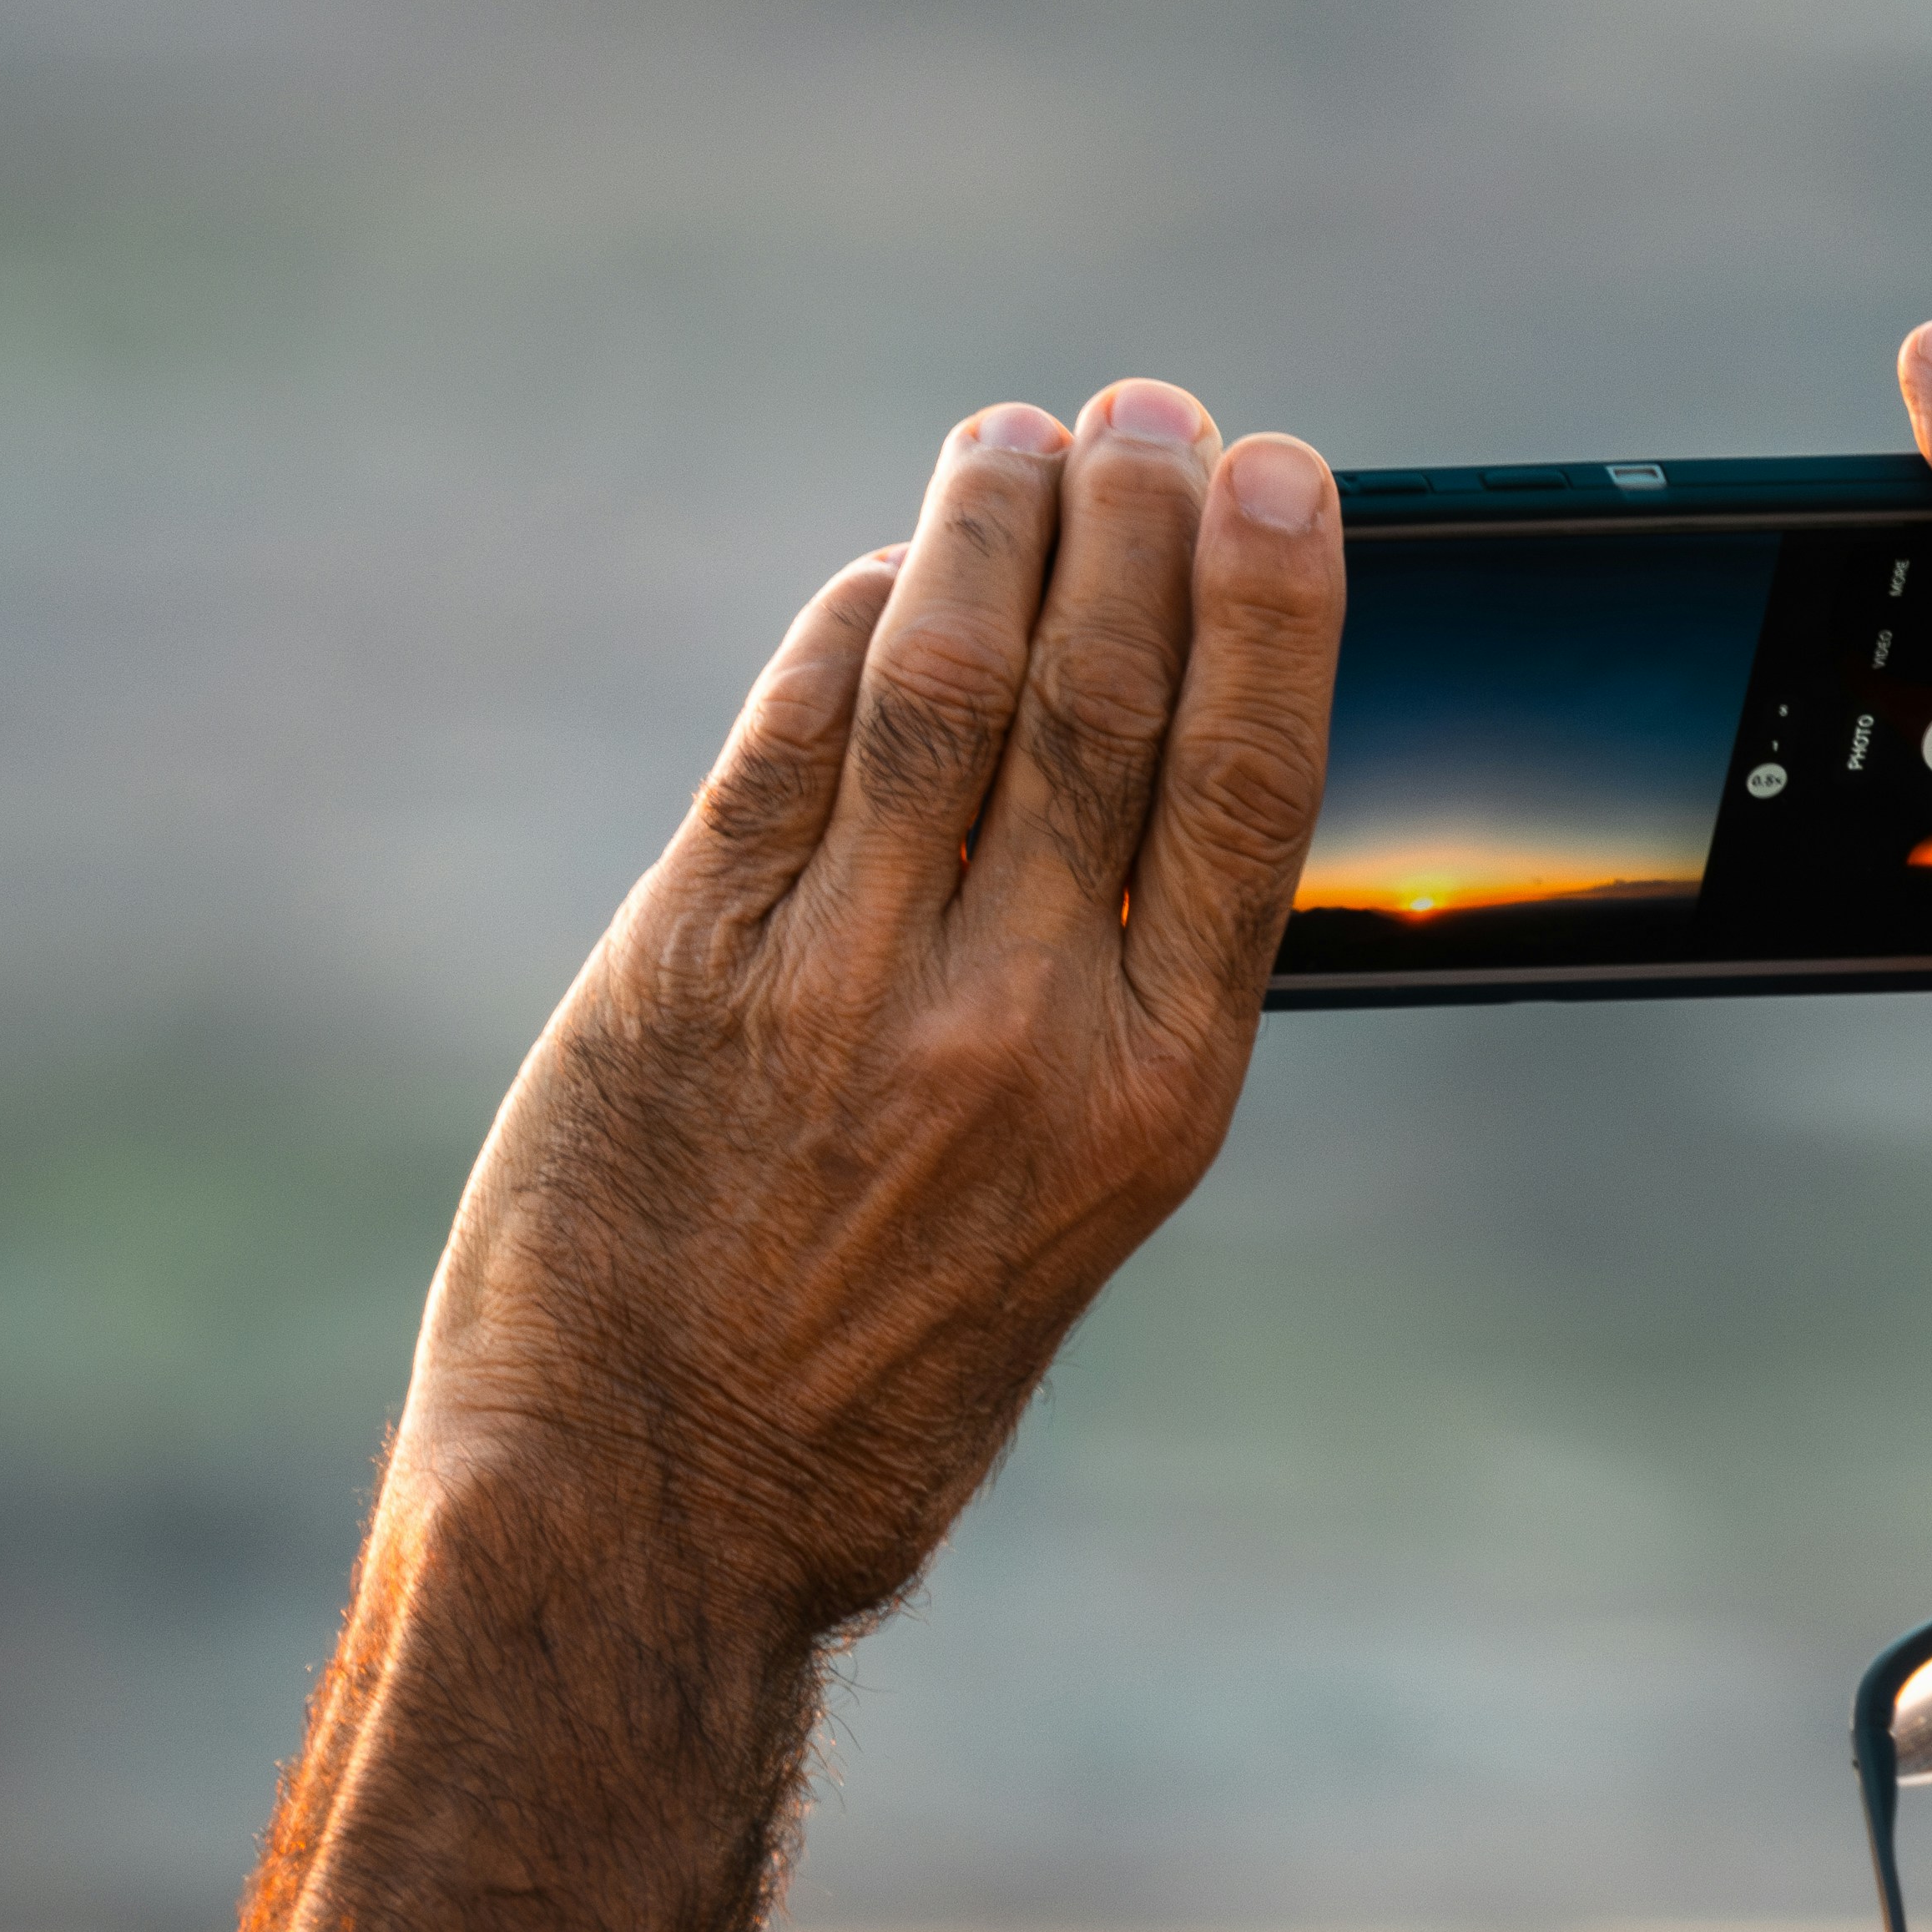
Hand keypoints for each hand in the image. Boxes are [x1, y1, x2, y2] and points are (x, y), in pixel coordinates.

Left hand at [398, 380, 1342, 1636]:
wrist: (652, 1517)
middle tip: (1148, 414)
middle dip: (1133, 523)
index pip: (1249, 786)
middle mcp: (1015, 1023)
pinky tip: (880, 576)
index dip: (1270, 604)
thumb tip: (1157, 792)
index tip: (1279, 475)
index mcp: (1152, 1096)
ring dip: (986, 534)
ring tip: (1017, 440)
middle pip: (1106, 700)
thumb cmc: (886, 1382)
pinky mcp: (685, 965)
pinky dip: (845, 635)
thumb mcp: (1074, 1217)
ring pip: (945, 686)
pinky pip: (785, 747)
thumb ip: (1118, 1012)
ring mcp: (844, 986)